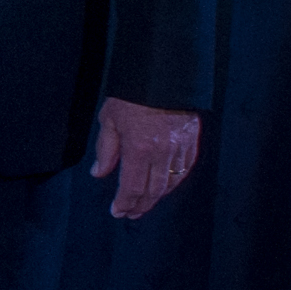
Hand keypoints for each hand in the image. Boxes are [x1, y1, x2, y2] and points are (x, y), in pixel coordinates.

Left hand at [90, 97, 202, 220]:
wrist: (164, 74)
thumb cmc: (131, 96)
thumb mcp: (109, 120)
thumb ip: (105, 150)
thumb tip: (98, 174)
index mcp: (139, 149)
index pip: (132, 187)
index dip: (125, 203)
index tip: (117, 212)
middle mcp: (162, 153)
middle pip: (153, 190)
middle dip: (140, 206)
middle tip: (130, 214)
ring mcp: (180, 148)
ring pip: (171, 183)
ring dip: (157, 198)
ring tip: (144, 204)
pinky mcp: (192, 141)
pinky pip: (185, 169)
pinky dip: (175, 182)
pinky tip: (166, 187)